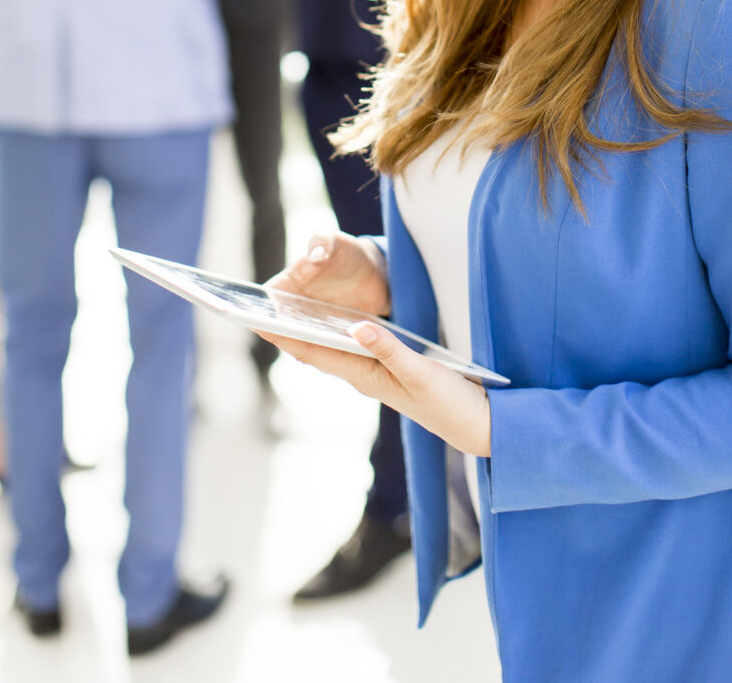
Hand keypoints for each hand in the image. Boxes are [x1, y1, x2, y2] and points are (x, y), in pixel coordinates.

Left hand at [262, 234, 491, 457]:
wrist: (476, 425)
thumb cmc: (450, 402)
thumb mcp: (422, 373)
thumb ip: (390, 350)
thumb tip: (356, 327)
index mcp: (364, 375)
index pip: (313, 352)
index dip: (283, 335)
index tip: (254, 318)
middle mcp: (363, 375)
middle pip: (314, 349)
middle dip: (286, 329)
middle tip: (259, 305)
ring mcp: (375, 374)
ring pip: (330, 348)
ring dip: (306, 330)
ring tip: (283, 309)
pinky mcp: (389, 369)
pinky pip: (351, 347)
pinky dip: (333, 332)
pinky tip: (329, 321)